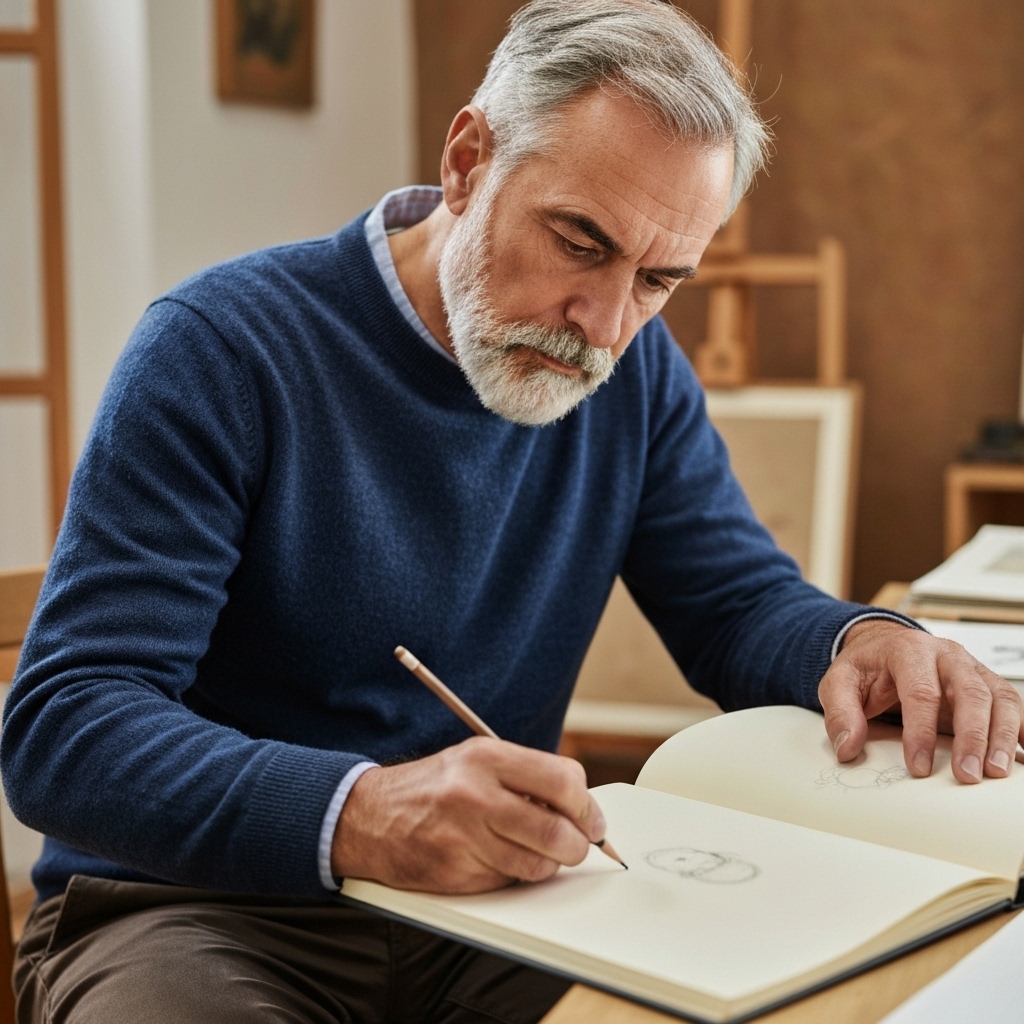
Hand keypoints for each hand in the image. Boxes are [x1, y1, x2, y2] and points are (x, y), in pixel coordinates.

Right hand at [330, 736, 604, 892]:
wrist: (370, 815)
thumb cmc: (434, 786)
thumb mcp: (477, 760)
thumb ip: (527, 776)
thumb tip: (581, 806)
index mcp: (487, 757)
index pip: (563, 781)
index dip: (587, 806)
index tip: (592, 820)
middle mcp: (476, 793)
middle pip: (558, 831)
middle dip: (578, 845)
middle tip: (577, 846)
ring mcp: (464, 835)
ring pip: (538, 864)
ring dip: (547, 864)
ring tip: (536, 851)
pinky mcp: (455, 871)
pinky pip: (507, 880)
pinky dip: (512, 874)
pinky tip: (496, 857)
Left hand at [818, 620, 1023, 783]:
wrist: (884, 646)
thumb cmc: (867, 666)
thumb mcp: (838, 682)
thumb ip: (840, 712)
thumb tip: (848, 747)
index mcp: (909, 650)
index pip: (921, 691)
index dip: (921, 731)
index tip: (918, 766)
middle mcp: (947, 655)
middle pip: (970, 693)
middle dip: (972, 737)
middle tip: (967, 774)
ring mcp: (972, 668)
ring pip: (999, 697)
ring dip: (1003, 736)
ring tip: (997, 772)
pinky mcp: (987, 684)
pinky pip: (1012, 705)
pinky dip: (1021, 729)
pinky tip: (1021, 755)